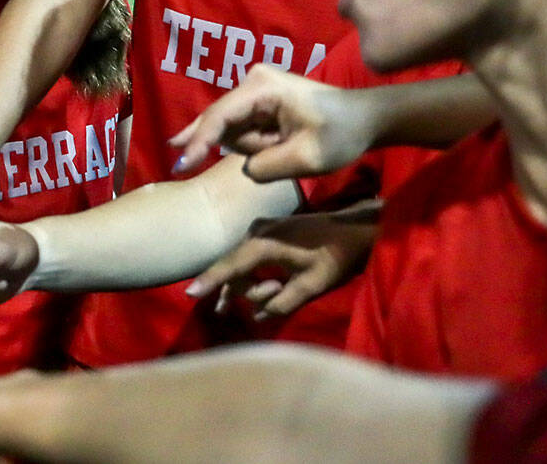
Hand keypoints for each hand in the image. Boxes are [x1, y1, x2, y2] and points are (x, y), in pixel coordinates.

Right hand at [169, 65, 374, 180]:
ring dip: (252, 146)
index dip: (198, 143)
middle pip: (221, 122)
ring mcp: (255, 89)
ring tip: (288, 147)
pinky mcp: (260, 100)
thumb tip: (245, 168)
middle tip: (181, 162)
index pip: (219, 118)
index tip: (182, 166)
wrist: (367, 118)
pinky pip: (243, 128)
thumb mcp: (306, 159)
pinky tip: (277, 144)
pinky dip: (254, 143)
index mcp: (262, 88)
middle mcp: (252, 82)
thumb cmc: (342, 134)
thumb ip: (266, 167)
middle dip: (229, 145)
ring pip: (233, 129)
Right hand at [186, 210, 377, 319]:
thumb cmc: (337, 256)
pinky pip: (251, 256)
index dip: (210, 281)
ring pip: (243, 264)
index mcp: (265, 243)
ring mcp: (262, 229)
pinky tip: (264, 288)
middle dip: (248, 290)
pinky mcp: (269, 231)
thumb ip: (282, 303)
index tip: (190, 294)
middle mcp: (257, 232)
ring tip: (274, 297)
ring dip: (254, 284)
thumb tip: (258, 317)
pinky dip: (254, 273)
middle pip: (236, 269)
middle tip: (277, 298)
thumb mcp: (312, 285)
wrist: (356, 229)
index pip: (231, 266)